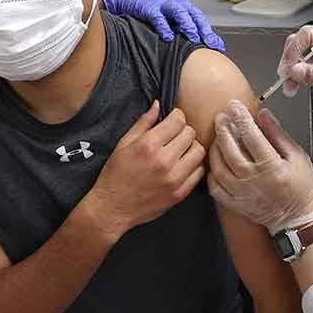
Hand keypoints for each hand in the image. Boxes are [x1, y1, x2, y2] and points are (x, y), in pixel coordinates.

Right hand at [89, 101, 205, 240]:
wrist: (113, 208)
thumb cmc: (115, 174)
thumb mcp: (123, 144)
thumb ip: (143, 123)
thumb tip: (158, 104)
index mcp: (148, 145)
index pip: (178, 121)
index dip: (176, 116)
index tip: (172, 120)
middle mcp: (164, 161)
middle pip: (190, 133)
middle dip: (183, 130)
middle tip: (174, 136)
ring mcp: (174, 179)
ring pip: (199, 151)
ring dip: (191, 147)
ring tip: (180, 150)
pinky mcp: (180, 193)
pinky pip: (199, 171)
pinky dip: (193, 165)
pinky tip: (182, 165)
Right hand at [101, 0, 225, 51]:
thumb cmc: (153, 10)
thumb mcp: (169, 19)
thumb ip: (181, 31)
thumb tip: (195, 51)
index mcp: (184, 8)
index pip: (201, 20)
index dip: (210, 33)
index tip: (219, 47)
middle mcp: (177, 4)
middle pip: (195, 16)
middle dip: (204, 30)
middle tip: (211, 44)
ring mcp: (163, 5)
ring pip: (180, 13)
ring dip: (188, 26)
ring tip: (194, 38)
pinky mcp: (149, 7)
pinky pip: (158, 18)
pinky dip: (164, 27)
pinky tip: (168, 37)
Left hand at [208, 100, 312, 234]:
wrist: (298, 219)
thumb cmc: (302, 188)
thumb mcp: (297, 156)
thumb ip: (278, 135)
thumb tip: (263, 116)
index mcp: (272, 168)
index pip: (252, 136)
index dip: (241, 118)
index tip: (235, 105)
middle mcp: (255, 181)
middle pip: (231, 150)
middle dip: (224, 129)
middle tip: (221, 117)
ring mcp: (243, 194)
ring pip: (219, 167)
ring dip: (216, 148)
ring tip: (218, 136)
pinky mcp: (236, 204)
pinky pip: (215, 187)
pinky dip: (212, 172)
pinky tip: (216, 162)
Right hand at [278, 25, 312, 121]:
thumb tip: (296, 70)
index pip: (308, 34)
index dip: (294, 49)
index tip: (289, 67)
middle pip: (300, 41)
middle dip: (290, 60)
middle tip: (285, 77)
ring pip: (299, 52)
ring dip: (291, 69)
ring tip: (290, 86)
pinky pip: (303, 63)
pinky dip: (296, 74)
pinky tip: (295, 84)